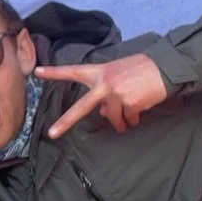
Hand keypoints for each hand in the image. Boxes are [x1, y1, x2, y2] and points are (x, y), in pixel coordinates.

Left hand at [36, 54, 167, 138]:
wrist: (165, 67)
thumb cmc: (140, 69)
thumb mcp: (118, 74)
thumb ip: (105, 91)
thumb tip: (102, 113)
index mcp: (99, 72)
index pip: (72, 71)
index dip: (54, 73)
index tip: (36, 72)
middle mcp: (104, 83)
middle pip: (81, 107)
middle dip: (65, 122)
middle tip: (52, 134)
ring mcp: (116, 94)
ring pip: (112, 118)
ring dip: (120, 121)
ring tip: (128, 117)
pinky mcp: (129, 103)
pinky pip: (128, 119)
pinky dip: (133, 119)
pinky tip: (139, 111)